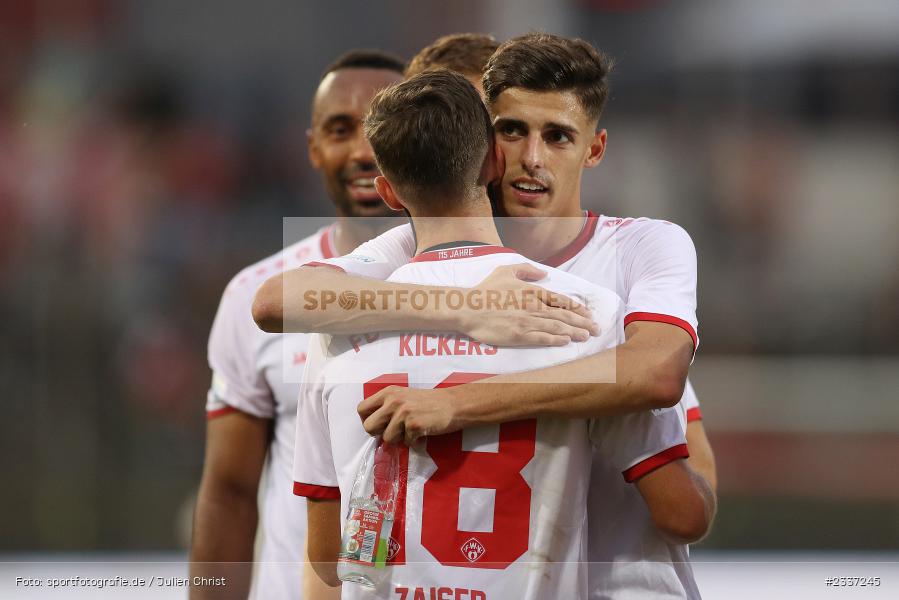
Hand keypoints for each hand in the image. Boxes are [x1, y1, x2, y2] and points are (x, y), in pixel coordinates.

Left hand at [358, 385, 457, 444]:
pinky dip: (413, 441)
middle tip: (393, 431)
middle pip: (369, 426)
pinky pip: (405, 443)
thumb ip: (386, 406)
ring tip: (411, 430)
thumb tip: (372, 425)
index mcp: (388, 392)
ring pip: (387, 438)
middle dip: (379, 433)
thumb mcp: (403, 396)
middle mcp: (393, 401)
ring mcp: (403, 413)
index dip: (367, 420)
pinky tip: (421, 432)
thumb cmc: (428, 402)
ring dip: (399, 439)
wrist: (453, 404)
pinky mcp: (414, 425)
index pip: (361, 409)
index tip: (379, 424)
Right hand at [457, 263, 598, 345]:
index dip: (576, 307)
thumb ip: (526, 270)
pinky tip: (566, 341)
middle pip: (563, 314)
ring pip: (557, 327)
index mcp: (531, 291)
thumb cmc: (486, 290)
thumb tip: (543, 273)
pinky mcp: (519, 335)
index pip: (560, 299)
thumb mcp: (506, 271)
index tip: (587, 313)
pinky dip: (556, 339)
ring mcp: (527, 321)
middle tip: (596, 328)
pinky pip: (542, 338)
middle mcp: (533, 306)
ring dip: (574, 332)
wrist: (468, 308)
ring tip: (587, 336)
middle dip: (582, 322)